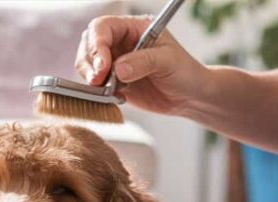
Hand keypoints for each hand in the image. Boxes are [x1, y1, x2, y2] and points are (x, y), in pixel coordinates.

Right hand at [74, 15, 209, 115]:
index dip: (97, 45)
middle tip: (98, 81)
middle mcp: (121, 43)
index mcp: (133, 28)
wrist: (190, 97)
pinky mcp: (113, 82)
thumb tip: (117, 69)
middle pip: (89, 45)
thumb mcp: (168, 61)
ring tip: (107, 89)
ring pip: (87, 65)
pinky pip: (95, 84)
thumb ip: (143, 62)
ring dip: (90, 78)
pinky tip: (114, 96)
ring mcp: (115, 63)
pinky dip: (97, 91)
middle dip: (89, 63)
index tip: (102, 67)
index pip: (103, 28)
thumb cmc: (185, 72)